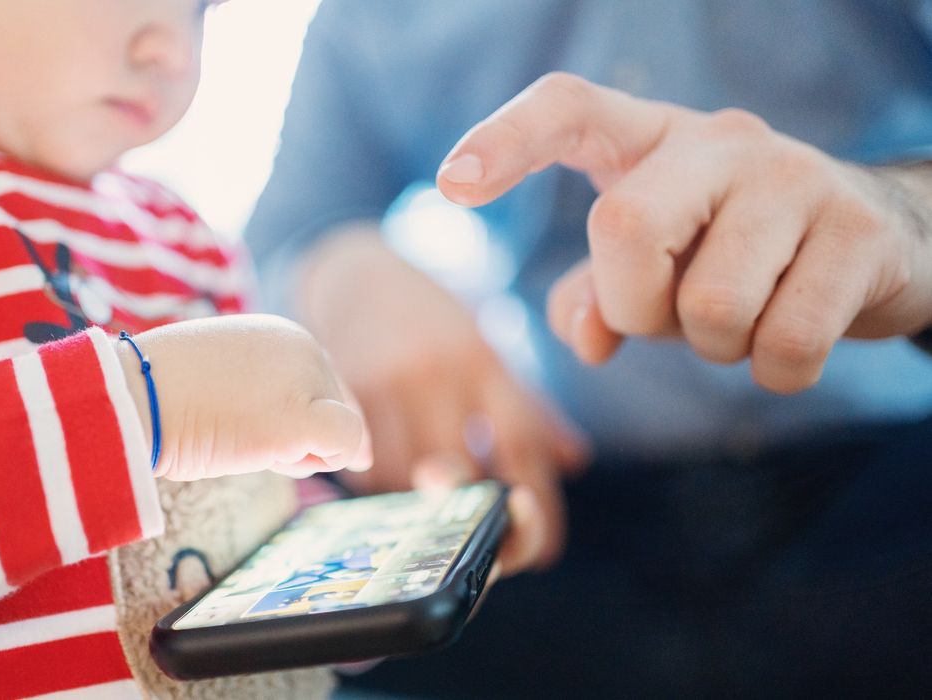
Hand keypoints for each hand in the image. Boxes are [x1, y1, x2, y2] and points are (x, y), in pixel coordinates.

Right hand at [117, 314, 372, 480]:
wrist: (131, 396)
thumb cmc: (165, 397)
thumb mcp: (226, 384)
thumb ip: (274, 399)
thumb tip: (356, 452)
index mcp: (284, 336)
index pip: (325, 391)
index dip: (299, 422)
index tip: (246, 423)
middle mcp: (305, 348)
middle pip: (335, 415)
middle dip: (300, 440)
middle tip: (236, 429)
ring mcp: (306, 380)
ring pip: (341, 435)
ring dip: (300, 453)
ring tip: (239, 435)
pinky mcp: (302, 417)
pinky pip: (346, 445)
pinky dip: (322, 458)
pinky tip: (272, 452)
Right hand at [298, 228, 588, 569]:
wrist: (354, 270)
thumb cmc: (429, 319)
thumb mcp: (483, 349)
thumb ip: (527, 407)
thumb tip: (575, 461)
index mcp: (486, 360)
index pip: (523, 445)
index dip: (539, 506)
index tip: (542, 549)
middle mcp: (442, 368)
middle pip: (465, 471)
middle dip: (471, 513)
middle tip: (472, 531)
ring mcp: (391, 378)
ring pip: (408, 476)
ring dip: (417, 504)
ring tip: (422, 502)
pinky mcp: (345, 389)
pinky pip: (364, 463)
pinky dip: (378, 484)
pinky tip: (384, 476)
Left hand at [438, 72, 931, 392]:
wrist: (874, 241)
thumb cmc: (730, 254)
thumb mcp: (652, 266)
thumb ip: (595, 295)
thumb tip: (587, 337)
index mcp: (652, 140)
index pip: (569, 108)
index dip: (506, 139)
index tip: (452, 186)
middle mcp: (721, 142)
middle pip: (623, 226)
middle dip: (633, 306)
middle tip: (667, 313)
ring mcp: (798, 178)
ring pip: (709, 306)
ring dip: (713, 346)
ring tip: (741, 317)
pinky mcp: (860, 234)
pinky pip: (785, 347)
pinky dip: (776, 370)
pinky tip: (789, 337)